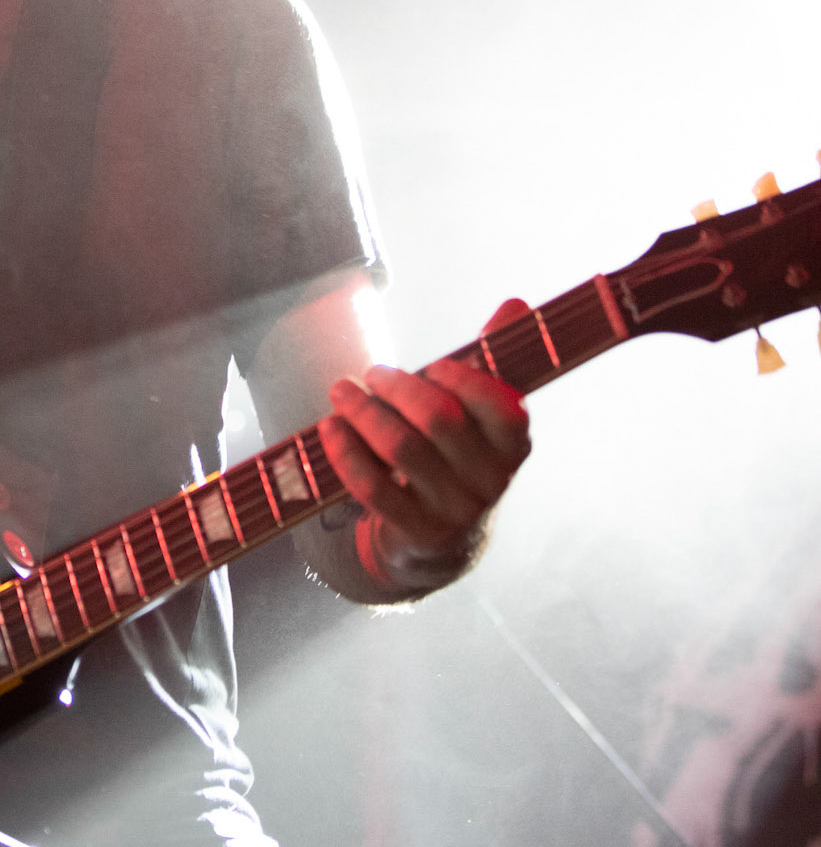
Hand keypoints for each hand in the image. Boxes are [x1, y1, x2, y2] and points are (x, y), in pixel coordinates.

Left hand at [318, 299, 531, 598]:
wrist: (444, 542)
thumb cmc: (459, 458)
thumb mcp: (481, 415)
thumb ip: (492, 362)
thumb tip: (515, 304)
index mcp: (514, 446)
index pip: (503, 406)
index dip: (463, 378)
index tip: (433, 367)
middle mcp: (492, 481)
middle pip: (440, 419)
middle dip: (398, 387)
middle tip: (374, 373)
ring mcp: (454, 510)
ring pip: (401, 449)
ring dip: (363, 412)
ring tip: (342, 391)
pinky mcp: (415, 532)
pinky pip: (372, 487)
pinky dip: (346, 452)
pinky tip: (330, 429)